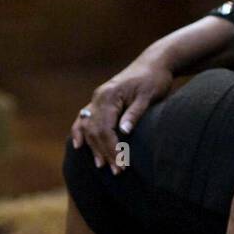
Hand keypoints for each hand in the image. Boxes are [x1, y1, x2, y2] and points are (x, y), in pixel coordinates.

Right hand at [70, 55, 172, 172]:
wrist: (154, 62)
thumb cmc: (154, 79)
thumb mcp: (148, 96)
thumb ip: (135, 113)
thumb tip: (124, 132)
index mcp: (110, 95)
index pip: (104, 128)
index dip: (112, 148)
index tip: (121, 164)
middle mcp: (99, 97)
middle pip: (95, 130)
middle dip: (104, 152)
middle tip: (116, 170)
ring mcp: (97, 98)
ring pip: (88, 127)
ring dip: (94, 147)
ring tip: (101, 166)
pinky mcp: (100, 100)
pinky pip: (85, 118)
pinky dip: (81, 132)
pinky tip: (79, 145)